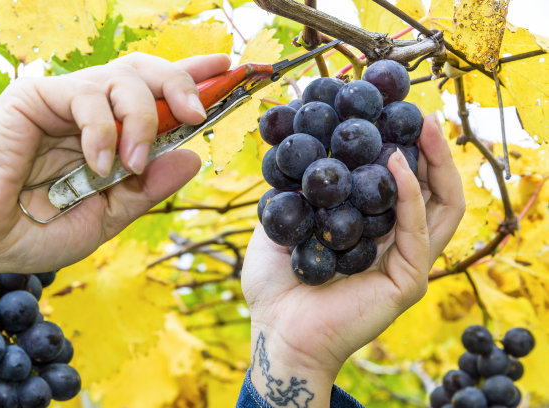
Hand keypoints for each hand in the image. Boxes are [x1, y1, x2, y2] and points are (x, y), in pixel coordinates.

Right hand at [0, 53, 230, 275]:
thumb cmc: (39, 230)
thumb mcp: (110, 215)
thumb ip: (149, 188)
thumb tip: (193, 157)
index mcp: (112, 134)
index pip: (157, 93)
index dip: (192, 78)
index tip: (227, 69)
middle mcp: (93, 111)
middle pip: (146, 70)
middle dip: (180, 84)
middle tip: (197, 114)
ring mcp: (65, 100)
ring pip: (122, 77)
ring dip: (140, 119)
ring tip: (131, 164)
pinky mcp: (36, 97)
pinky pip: (85, 98)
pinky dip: (101, 131)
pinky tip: (98, 164)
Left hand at [241, 114, 465, 406]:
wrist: (275, 330)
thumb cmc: (276, 284)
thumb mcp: (280, 224)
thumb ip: (293, 192)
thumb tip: (287, 147)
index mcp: (372, 232)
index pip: (402, 187)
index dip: (405, 151)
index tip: (392, 116)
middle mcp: (395, 244)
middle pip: (433, 192)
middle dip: (432, 150)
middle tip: (421, 114)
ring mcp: (405, 263)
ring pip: (442, 208)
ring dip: (435, 163)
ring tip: (425, 126)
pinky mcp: (407, 281)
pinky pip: (417, 231)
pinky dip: (411, 195)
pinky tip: (396, 164)